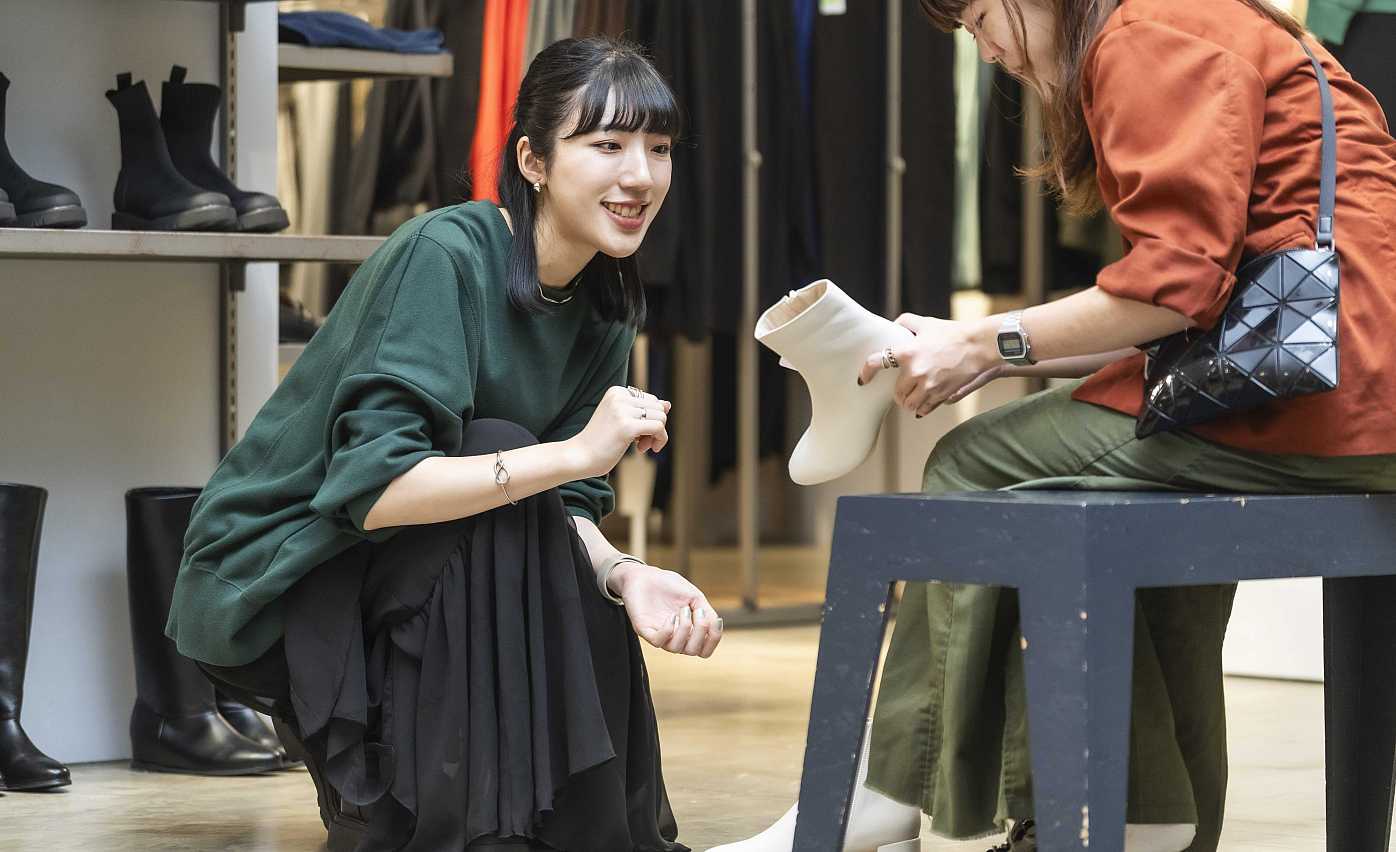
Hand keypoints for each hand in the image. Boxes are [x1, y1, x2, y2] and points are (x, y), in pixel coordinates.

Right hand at [570, 386, 670, 476]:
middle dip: (656, 427)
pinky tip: (643, 450)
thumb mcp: (623, 421)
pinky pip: (659, 428)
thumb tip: (668, 404)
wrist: (579, 456)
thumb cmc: (600, 441)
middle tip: (642, 442)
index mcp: (617, 391)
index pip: (652, 400)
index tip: (639, 435)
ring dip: (656, 436)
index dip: (651, 419)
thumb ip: (644, 411)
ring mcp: (622, 411)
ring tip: (641, 446)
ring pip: (661, 417)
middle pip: (659, 408)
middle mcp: (620, 396)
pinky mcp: (627, 426)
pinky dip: (659, 440)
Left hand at [609, 561, 722, 657]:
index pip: (704, 650)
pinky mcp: (645, 630)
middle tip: (698, 612)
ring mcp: (660, 634)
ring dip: (685, 629)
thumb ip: (707, 613)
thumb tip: (715, 627)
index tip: (716, 621)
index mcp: (688, 631)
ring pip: (676, 649)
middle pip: (693, 651)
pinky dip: (668, 631)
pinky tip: (671, 617)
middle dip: (701, 633)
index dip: (713, 640)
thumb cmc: (669, 586)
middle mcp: (675, 636)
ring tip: (683, 610)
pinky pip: (658, 642)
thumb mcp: (695, 597)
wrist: (644, 575)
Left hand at [857, 313, 997, 417]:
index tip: (862, 379)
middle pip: (896, 393)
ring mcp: (929, 385)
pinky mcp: (941, 394)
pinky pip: (925, 409)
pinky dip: (922, 408)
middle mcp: (915, 371)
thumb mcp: (926, 323)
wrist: (979, 345)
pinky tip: (923, 403)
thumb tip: (893, 328)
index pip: (877, 363)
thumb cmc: (953, 332)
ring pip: (909, 405)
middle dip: (898, 393)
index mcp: (907, 352)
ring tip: (912, 397)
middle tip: (902, 389)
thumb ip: (906, 323)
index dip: (866, 372)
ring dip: (908, 403)